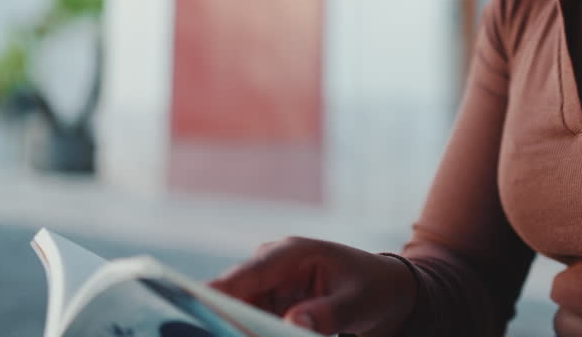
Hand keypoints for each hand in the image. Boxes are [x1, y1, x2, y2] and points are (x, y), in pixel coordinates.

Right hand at [207, 236, 416, 336]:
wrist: (384, 290)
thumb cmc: (373, 288)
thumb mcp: (358, 302)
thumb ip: (328, 314)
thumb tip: (292, 323)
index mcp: (292, 252)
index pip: (249, 273)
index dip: (221, 291)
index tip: (198, 303)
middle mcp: (271, 266)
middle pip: (233, 296)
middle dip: (225, 319)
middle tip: (222, 334)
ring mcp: (266, 286)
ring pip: (236, 312)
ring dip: (238, 328)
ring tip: (240, 333)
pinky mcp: (267, 306)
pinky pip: (248, 323)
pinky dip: (248, 332)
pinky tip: (250, 336)